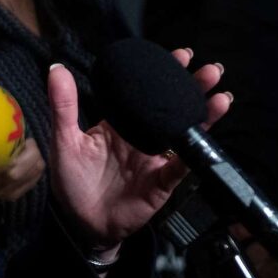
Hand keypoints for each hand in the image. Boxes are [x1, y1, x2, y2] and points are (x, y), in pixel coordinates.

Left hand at [48, 48, 231, 248]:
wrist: (80, 223)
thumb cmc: (72, 182)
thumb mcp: (64, 140)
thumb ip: (64, 106)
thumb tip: (56, 68)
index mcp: (121, 123)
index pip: (147, 93)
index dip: (166, 73)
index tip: (182, 54)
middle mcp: (143, 137)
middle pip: (174, 109)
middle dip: (195, 88)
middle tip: (212, 70)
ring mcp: (156, 159)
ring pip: (185, 133)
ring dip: (205, 115)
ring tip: (221, 97)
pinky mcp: (162, 182)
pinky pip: (181, 167)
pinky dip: (192, 154)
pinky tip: (204, 138)